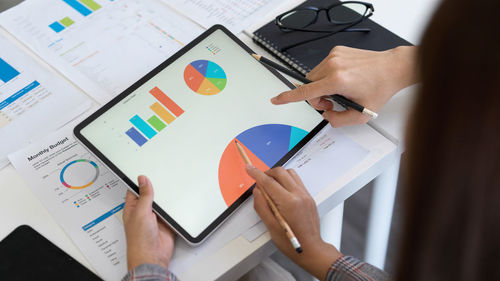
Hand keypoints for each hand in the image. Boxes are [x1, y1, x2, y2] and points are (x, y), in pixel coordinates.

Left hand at [123, 175, 174, 270]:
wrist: (152, 256)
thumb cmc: (139, 240)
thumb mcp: (141, 212)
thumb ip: (144, 195)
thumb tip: (142, 180)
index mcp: (132, 208)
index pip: (135, 190)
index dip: (139, 181)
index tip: (145, 172)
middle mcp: (144, 212)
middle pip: (151, 195)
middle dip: (156, 188)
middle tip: (162, 177)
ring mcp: (155, 217)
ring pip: (162, 203)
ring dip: (165, 199)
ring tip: (170, 188)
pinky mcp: (166, 223)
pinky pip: (171, 212)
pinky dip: (174, 208)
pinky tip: (176, 201)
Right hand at [246, 165, 341, 279]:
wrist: (311, 249)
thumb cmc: (292, 242)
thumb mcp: (271, 227)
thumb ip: (262, 207)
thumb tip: (257, 192)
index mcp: (289, 203)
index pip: (269, 182)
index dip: (257, 174)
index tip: (249, 169)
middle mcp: (299, 195)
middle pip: (280, 172)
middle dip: (267, 173)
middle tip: (259, 181)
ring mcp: (305, 195)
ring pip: (290, 173)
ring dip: (278, 175)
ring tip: (270, 186)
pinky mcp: (309, 197)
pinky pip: (297, 181)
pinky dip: (287, 180)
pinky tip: (281, 190)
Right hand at [271, 45, 417, 126]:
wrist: (392, 68)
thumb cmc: (379, 88)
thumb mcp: (361, 115)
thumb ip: (339, 120)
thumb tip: (326, 115)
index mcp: (337, 80)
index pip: (305, 92)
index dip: (288, 97)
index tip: (276, 100)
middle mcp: (333, 65)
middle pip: (308, 85)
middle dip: (316, 97)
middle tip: (333, 102)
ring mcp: (334, 56)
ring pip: (314, 76)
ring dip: (321, 86)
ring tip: (340, 91)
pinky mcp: (337, 51)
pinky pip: (322, 67)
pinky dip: (328, 76)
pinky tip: (343, 79)